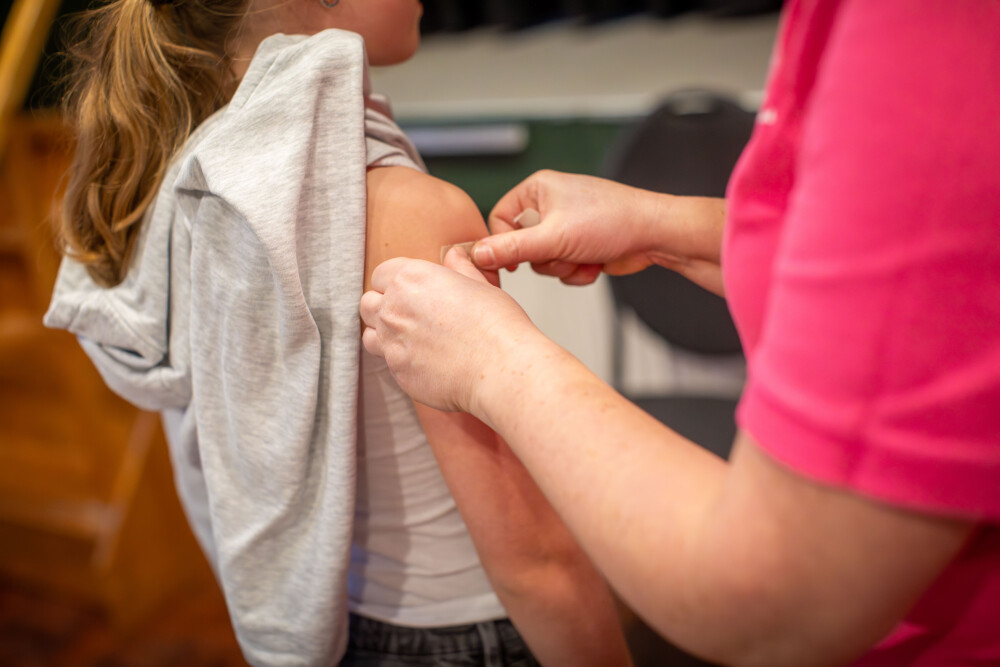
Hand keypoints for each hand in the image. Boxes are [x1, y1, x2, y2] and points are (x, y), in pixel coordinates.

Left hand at [360, 248, 537, 412]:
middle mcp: (394, 309)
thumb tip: (454, 255)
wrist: (500, 367)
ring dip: (385, 336)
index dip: (395, 282)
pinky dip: (402, 361)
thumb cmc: (496, 325)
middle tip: (410, 315)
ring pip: (370, 336)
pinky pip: (389, 364)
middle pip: (368, 304)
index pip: (381, 274)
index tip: (411, 291)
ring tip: (413, 340)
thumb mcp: (480, 285)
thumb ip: (459, 269)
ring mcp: (392, 343)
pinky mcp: (398, 372)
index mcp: (411, 279)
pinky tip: (427, 362)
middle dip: (384, 307)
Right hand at [476, 170, 664, 284]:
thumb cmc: (613, 221)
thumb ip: (511, 248)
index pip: (498, 221)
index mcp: (537, 189)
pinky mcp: (579, 246)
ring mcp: (565, 227)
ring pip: (542, 262)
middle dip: (545, 259)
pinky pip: (561, 269)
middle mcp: (549, 205)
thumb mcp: (553, 237)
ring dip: (562, 268)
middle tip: (563, 253)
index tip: (508, 265)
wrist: (655, 235)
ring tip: (584, 256)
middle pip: (520, 246)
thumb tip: (477, 254)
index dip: (502, 245)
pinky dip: (576, 273)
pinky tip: (594, 263)